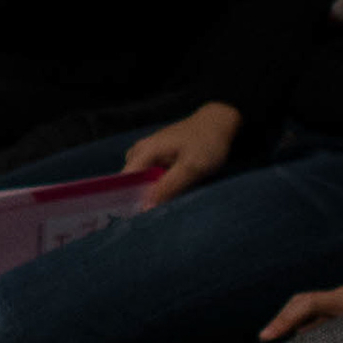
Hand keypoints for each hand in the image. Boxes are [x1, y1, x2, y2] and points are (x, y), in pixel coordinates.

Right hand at [123, 102, 240, 207]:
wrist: (219, 123)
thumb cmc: (206, 143)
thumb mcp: (191, 167)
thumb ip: (168, 187)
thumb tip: (145, 208)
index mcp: (144, 151)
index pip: (123, 181)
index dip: (126, 200)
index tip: (135, 219)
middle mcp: (140, 151)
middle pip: (130, 182)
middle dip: (138, 198)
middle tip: (152, 216)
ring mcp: (148, 152)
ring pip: (140, 180)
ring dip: (148, 193)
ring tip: (161, 207)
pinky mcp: (157, 156)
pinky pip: (149, 175)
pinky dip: (156, 186)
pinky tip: (167, 194)